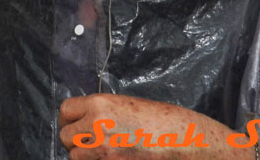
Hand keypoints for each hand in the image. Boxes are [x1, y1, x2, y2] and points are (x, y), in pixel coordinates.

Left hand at [58, 94, 253, 158]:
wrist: (194, 144)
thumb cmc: (169, 121)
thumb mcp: (132, 106)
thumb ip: (105, 111)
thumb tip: (87, 119)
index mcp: (101, 104)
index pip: (65, 110)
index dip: (70, 117)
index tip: (77, 121)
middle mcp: (97, 127)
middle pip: (65, 136)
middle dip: (76, 138)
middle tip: (91, 139)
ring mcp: (104, 153)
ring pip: (76, 156)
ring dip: (85, 154)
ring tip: (105, 150)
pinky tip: (116, 157)